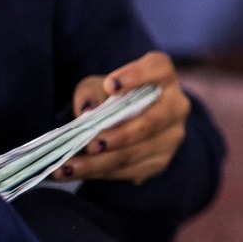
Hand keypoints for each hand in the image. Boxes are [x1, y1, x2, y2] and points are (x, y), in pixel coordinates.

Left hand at [55, 52, 190, 184]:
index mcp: (163, 76)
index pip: (158, 68)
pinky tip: (76, 172)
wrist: (126, 123)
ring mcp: (172, 135)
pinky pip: (130, 170)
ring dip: (98, 163)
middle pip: (152, 121)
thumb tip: (89, 110)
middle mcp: (176, 105)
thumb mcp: (96, 87)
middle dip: (119, 135)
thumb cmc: (111, 98)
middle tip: (90, 145)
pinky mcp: (161, 160)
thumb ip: (91, 93)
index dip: (137, 76)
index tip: (110, 85)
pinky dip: (100, 173)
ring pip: (135, 152)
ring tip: (67, 167)